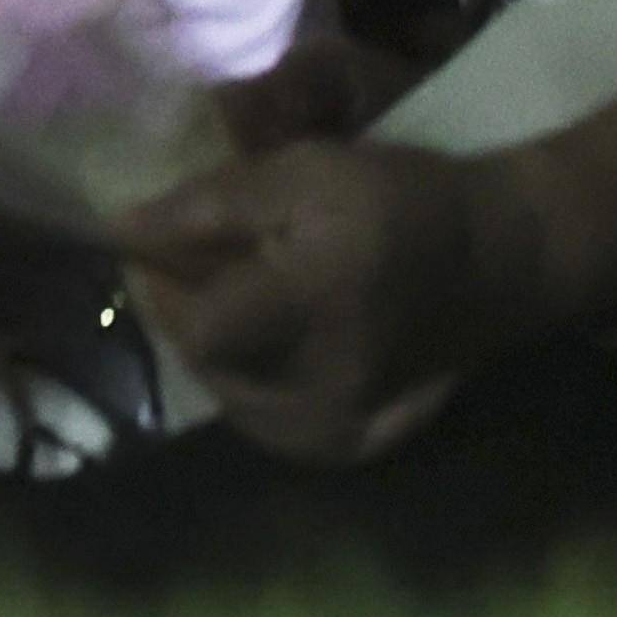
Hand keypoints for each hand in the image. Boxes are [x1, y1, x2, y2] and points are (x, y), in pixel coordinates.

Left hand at [115, 138, 539, 463]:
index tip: (152, 248)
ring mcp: (347, 423)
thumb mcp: (299, 176)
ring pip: (236, 402)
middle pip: (211, 366)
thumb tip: (117, 230)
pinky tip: (262, 352)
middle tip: (193, 271)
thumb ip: (206, 207)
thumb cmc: (395, 201)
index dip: (160, 288)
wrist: (498, 257)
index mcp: (313, 307)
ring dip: (217, 354)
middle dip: (185, 315)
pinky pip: (278, 429)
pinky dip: (255, 393)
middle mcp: (328, 380)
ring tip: (232, 304)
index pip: (198, 328)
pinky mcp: (362, 440)